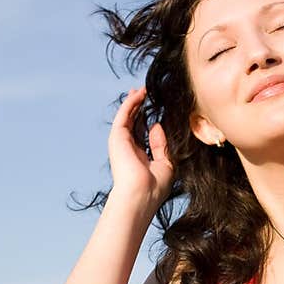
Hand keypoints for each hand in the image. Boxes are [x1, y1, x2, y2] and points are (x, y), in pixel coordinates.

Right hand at [107, 85, 173, 207]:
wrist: (142, 193)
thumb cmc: (155, 186)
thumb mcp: (166, 163)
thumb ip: (162, 144)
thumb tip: (156, 125)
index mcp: (139, 157)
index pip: (142, 135)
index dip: (147, 122)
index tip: (155, 111)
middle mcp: (128, 149)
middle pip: (132, 124)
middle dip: (138, 108)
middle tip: (144, 93)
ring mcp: (121, 143)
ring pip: (127, 117)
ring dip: (134, 102)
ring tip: (141, 90)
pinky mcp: (117, 137)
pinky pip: (124, 115)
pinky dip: (131, 103)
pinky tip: (139, 93)